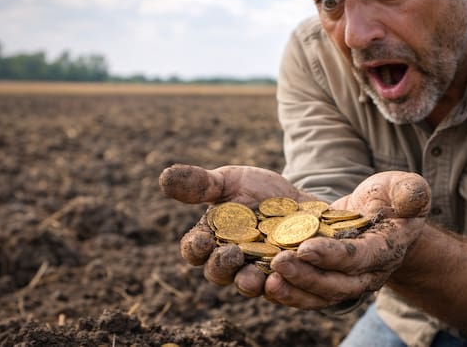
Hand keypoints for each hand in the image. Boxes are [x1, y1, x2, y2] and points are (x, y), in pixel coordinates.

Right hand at [159, 164, 313, 294]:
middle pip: (219, 272)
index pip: (194, 250)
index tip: (201, 240)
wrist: (302, 201)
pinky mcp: (286, 279)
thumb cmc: (260, 192)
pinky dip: (284, 285)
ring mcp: (259, 273)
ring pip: (248, 284)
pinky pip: (282, 289)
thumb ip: (201, 184)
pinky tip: (287, 275)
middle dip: (222, 266)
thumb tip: (164, 176)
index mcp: (211, 240)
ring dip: (250, 281)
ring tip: (258, 276)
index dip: (195, 248)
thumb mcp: (232, 181)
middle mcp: (231, 262)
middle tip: (231, 255)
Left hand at [264, 171, 429, 309]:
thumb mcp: (404, 187)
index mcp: (386, 250)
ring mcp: (346, 281)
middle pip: (335, 284)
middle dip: (306, 276)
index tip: (305, 248)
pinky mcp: (327, 280)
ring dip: (292, 289)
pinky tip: (262, 282)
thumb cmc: (392, 198)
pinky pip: (306, 293)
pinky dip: (286, 291)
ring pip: (318, 295)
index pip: (360, 258)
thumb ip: (410, 191)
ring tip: (265, 280)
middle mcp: (367, 274)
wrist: (381, 216)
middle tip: (278, 263)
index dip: (334, 256)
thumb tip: (410, 198)